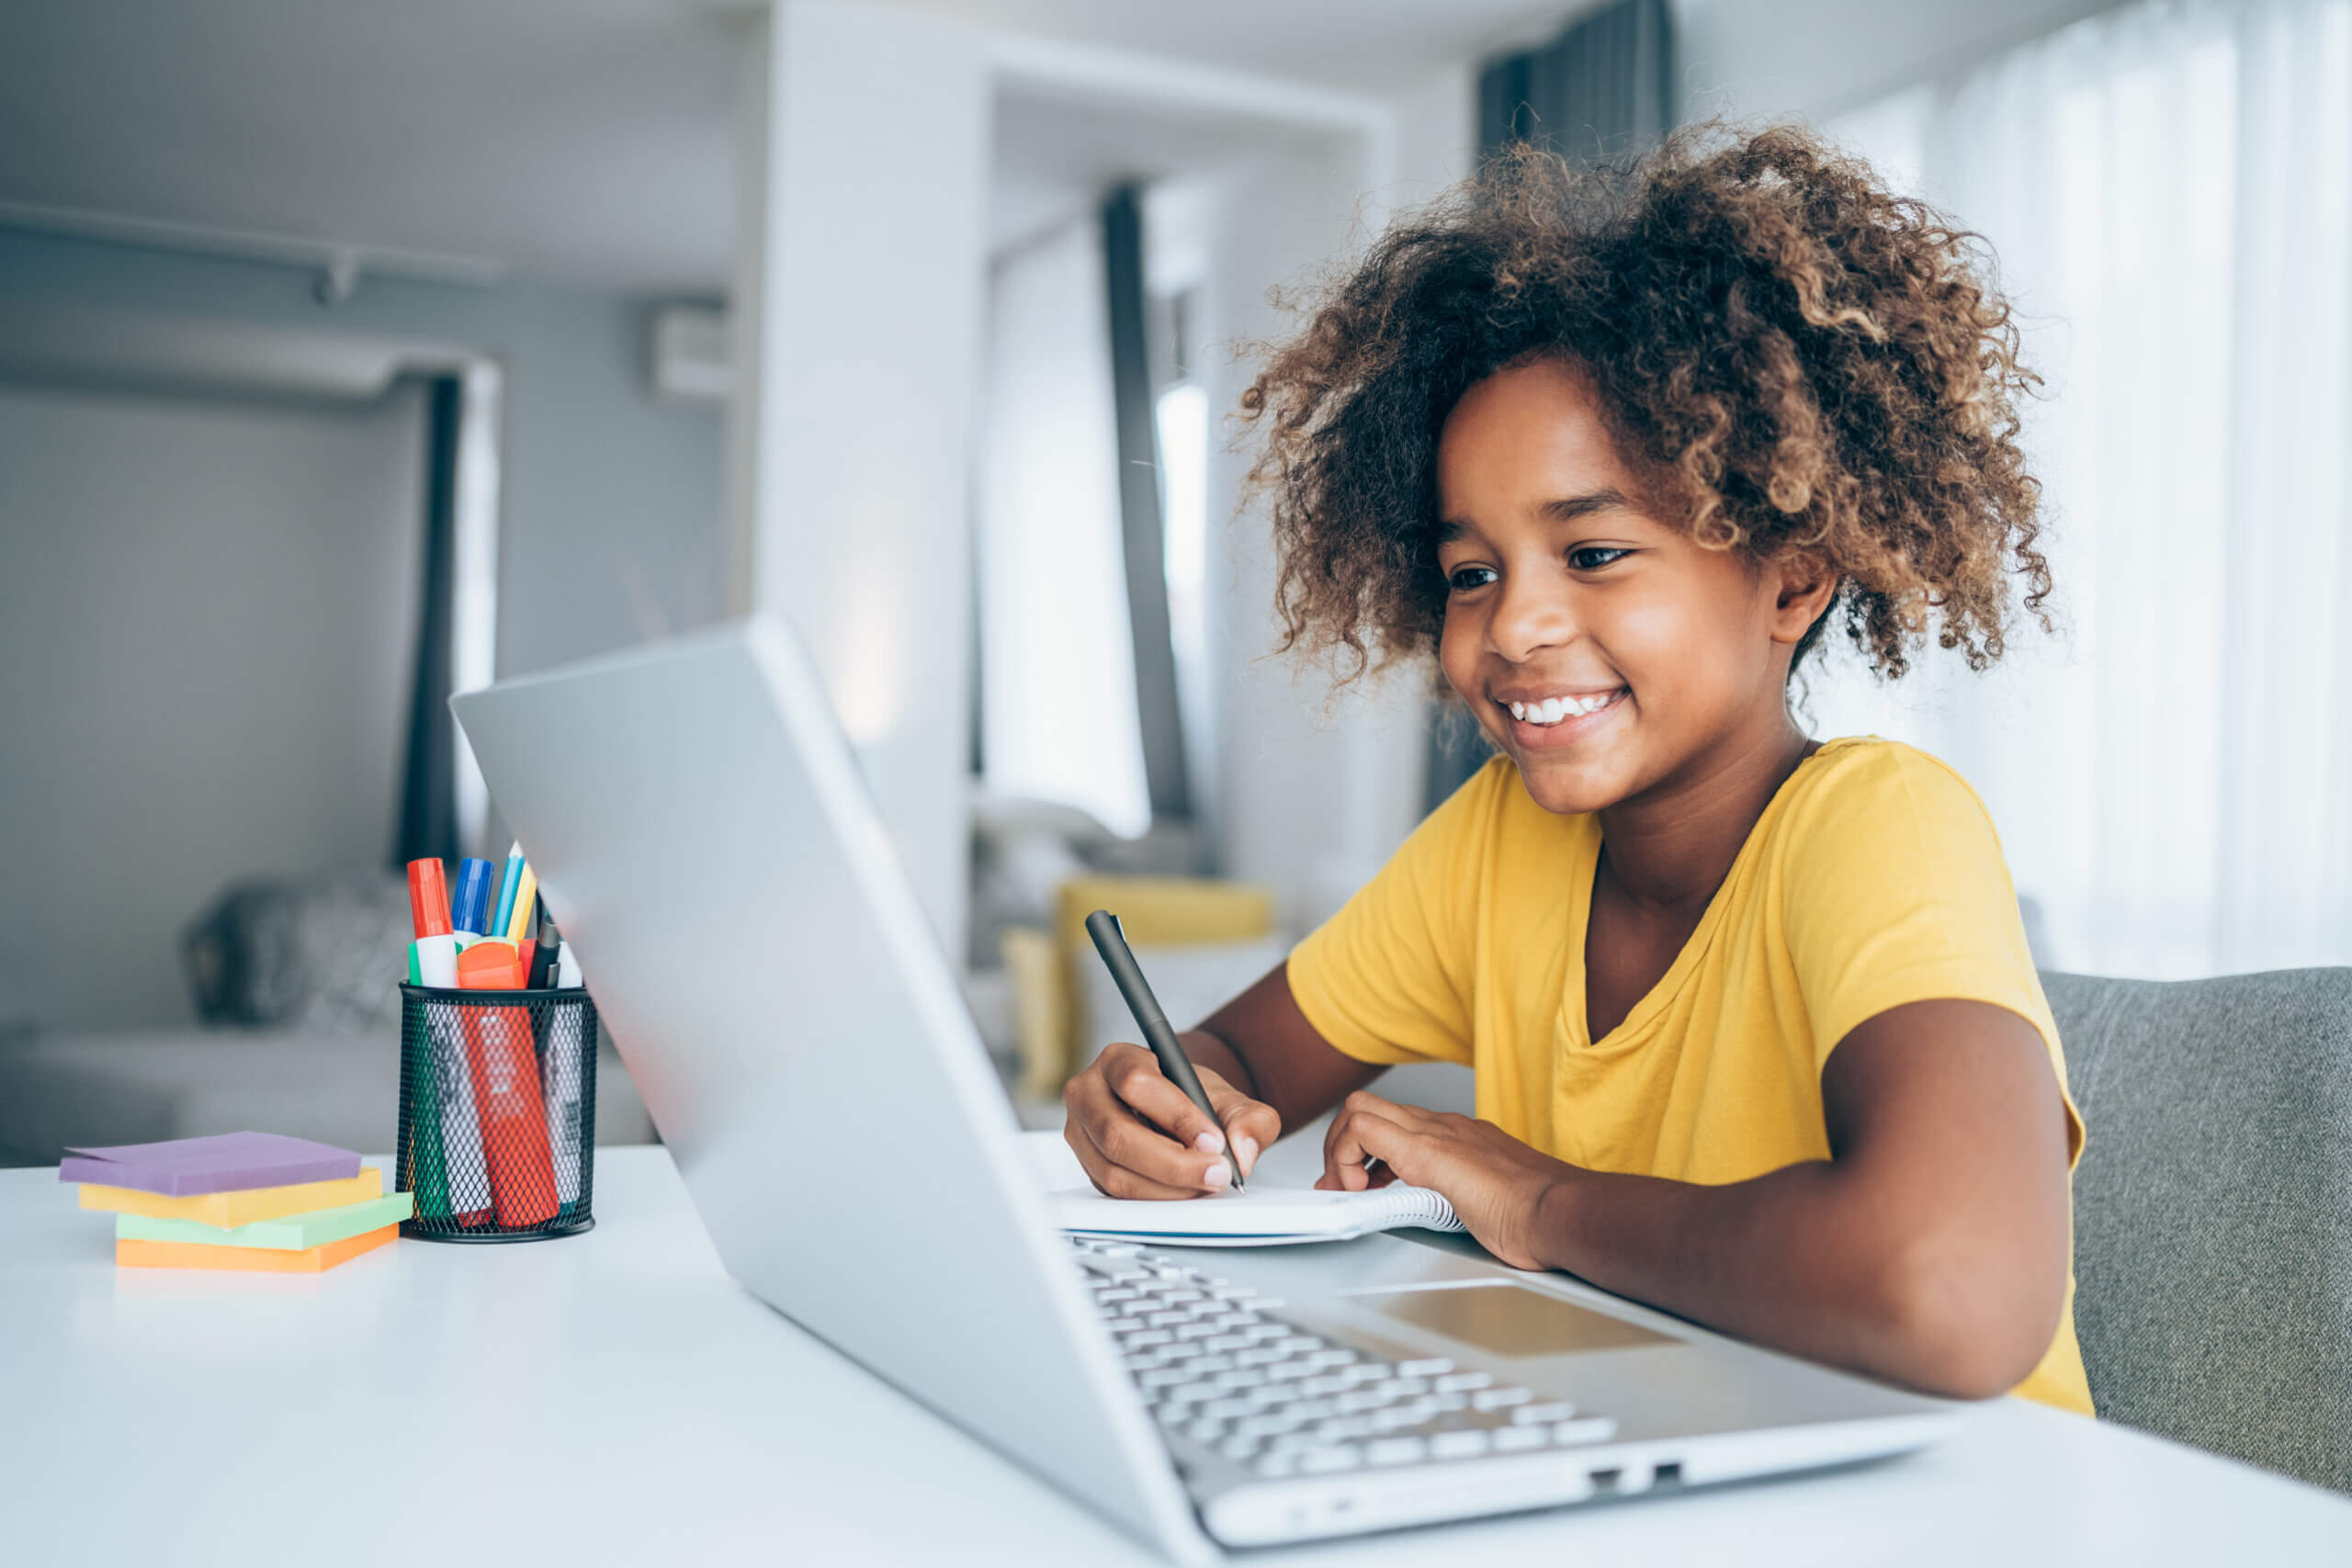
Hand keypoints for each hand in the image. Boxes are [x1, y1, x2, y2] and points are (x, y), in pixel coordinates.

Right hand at [1064, 1042, 1280, 1198]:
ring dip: (1167, 1187)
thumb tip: (1243, 1150)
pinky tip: (1185, 1191)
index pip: (1136, 1083)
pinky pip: (1115, 1193)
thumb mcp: (1231, 1099)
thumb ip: (1251, 1119)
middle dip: (1173, 1163)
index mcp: (1118, 1060)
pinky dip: (1155, 1198)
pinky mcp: (1088, 1167)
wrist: (1179, 1113)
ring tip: (1206, 1183)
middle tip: (1217, 1173)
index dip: (1176, 1115)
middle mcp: (1089, 1094)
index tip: (1213, 1140)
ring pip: (1114, 1172)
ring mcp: (1082, 1134)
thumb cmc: (1193, 1099)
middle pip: (1117, 1134)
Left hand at [1318, 1092, 1572, 1269]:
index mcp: (1456, 1136)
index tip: (1360, 1184)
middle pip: (1367, 1106)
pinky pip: (1364, 1129)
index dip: (1363, 1149)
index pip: (1393, 1120)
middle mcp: (1442, 1126)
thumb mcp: (1484, 1200)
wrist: (1561, 1212)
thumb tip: (1444, 1216)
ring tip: (1351, 1188)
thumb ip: (1461, 1198)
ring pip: (1359, 1109)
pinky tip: (1361, 1190)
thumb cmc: (1538, 1215)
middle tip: (1345, 1185)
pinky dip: (1347, 1158)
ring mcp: (1435, 1134)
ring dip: (1341, 1150)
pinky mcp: (1427, 1152)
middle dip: (1341, 1144)